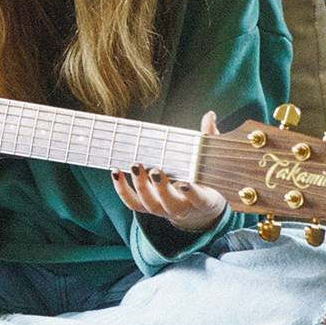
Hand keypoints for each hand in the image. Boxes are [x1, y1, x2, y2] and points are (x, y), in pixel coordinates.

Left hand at [111, 110, 226, 232]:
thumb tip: (209, 115)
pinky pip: (132, 202)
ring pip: (149, 203)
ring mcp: (162, 210)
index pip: (199, 199)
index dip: (193, 193)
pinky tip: (116, 172)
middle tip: (155, 170)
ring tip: (134, 165)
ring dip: (139, 184)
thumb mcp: (208, 162)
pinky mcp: (147, 208)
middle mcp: (180, 208)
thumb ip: (209, 139)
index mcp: (201, 199)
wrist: (196, 208)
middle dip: (161, 188)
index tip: (186, 183)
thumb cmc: (202, 179)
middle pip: (170, 203)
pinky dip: (122, 189)